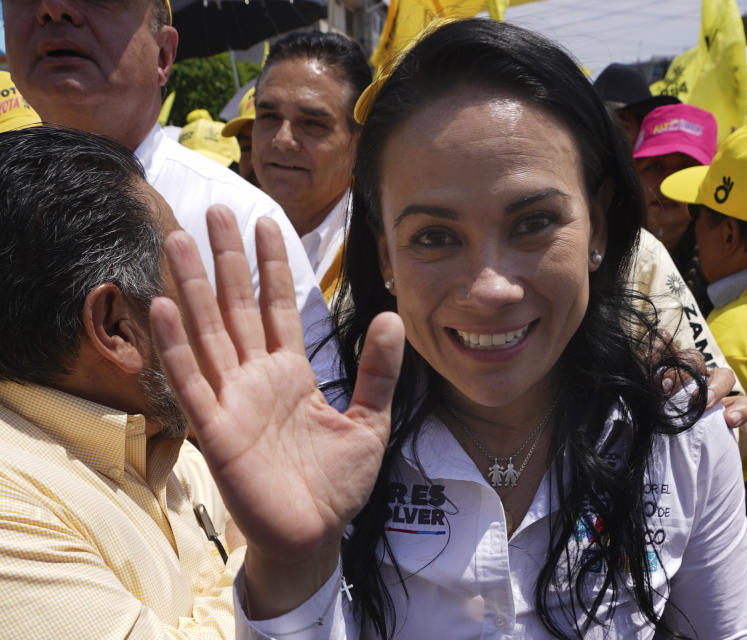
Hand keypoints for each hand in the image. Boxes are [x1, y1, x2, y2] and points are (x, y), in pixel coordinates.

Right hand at [149, 206, 404, 615]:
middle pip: (237, 307)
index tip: (266, 222)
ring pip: (208, 333)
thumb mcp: (370, 421)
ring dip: (193, 287)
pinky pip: (192, 382)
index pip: (278, 307)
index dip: (271, 266)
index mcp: (291, 373)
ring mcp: (232, 401)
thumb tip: (391, 317)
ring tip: (180, 240)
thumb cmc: (337, 484)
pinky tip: (165, 306)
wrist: (315, 536)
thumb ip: (378, 372)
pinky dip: (177, 346)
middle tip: (215, 209)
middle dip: (227, 260)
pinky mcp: (216, 430)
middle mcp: (256, 378)